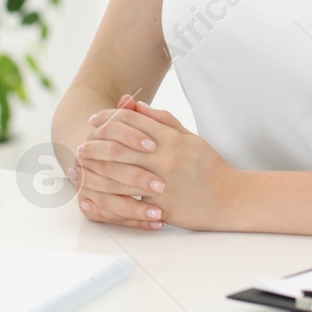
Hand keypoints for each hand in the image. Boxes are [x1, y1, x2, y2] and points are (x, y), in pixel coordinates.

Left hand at [76, 96, 241, 230]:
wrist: (231, 199)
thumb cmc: (209, 167)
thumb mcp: (189, 137)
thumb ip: (162, 120)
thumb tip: (135, 105)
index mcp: (171, 139)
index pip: (132, 120)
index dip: (109, 117)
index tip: (94, 120)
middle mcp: (164, 159)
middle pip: (119, 145)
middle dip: (94, 143)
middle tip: (80, 144)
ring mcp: (162, 184)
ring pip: (119, 174)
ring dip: (95, 169)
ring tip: (81, 167)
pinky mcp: (161, 206)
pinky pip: (129, 201)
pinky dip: (110, 197)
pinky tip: (95, 194)